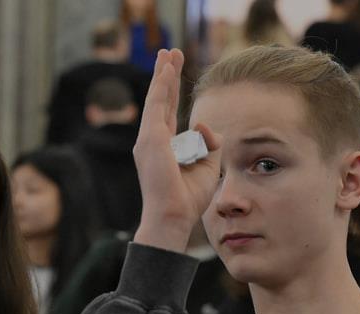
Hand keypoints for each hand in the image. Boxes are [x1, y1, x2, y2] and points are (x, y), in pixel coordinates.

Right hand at [133, 48, 221, 252]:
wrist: (173, 215)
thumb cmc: (188, 199)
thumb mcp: (208, 165)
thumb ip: (210, 142)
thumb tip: (204, 123)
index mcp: (165, 147)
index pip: (169, 112)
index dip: (173, 91)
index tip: (175, 71)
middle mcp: (153, 140)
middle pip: (162, 100)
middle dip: (167, 75)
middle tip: (170, 53)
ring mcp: (149, 139)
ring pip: (158, 98)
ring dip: (165, 73)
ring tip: (169, 53)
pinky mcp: (150, 139)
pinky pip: (158, 105)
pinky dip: (162, 85)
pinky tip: (166, 69)